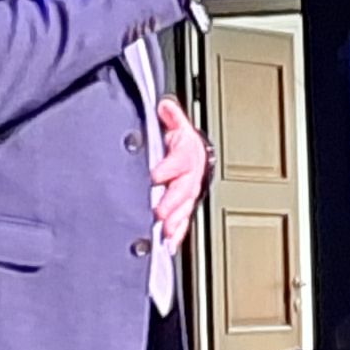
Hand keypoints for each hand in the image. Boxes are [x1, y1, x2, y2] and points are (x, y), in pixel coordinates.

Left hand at [151, 99, 210, 248]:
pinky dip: (178, 233)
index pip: (180, 159)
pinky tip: (170, 243)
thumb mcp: (175, 124)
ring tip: (166, 231)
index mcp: (186, 153)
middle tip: (161, 213)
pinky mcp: (185, 205)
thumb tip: (165, 106)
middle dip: (173, 202)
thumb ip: (170, 117)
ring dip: (176, 220)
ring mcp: (190, 191)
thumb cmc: (180, 142)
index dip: (169, 167)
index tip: (156, 176)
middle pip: (184, 188)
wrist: (194, 154)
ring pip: (186, 207)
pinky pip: (184, 219)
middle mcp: (191, 174)